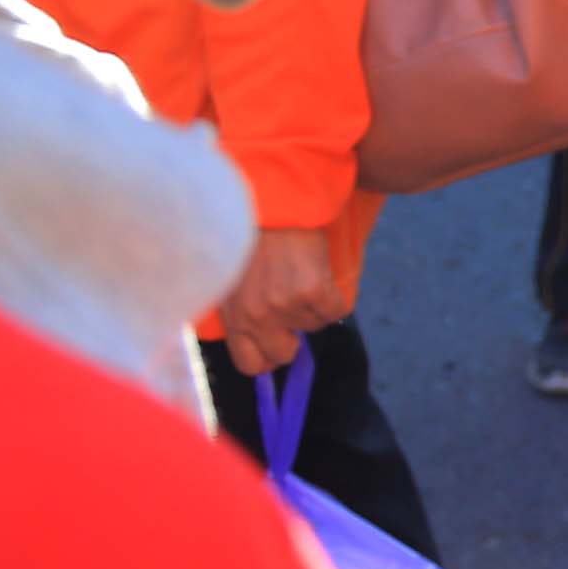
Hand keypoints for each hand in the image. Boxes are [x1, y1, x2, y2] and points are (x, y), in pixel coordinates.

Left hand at [218, 226, 352, 375]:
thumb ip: (242, 311)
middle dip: (293, 337)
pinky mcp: (312, 290)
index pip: (250, 365)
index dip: (268, 358)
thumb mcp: (231, 280)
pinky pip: (336, 310)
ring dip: (311, 306)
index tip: (278, 343)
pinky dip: (334, 297)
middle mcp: (256, 316)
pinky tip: (319, 274)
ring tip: (298, 274)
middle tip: (293, 310)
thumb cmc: (249, 238)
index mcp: (233, 316)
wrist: (270, 204)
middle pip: (283, 354)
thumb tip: (265, 338)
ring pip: (313, 326)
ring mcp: (284, 304)